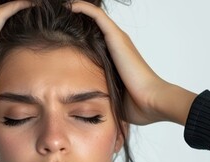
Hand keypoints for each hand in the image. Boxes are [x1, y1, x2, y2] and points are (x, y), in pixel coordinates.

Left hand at [68, 1, 195, 125]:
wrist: (151, 101)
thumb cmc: (135, 104)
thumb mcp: (111, 95)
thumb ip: (100, 93)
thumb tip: (87, 104)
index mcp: (117, 57)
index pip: (97, 38)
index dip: (81, 32)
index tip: (61, 32)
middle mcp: (119, 44)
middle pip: (95, 24)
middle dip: (77, 18)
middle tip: (58, 15)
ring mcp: (119, 39)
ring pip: (95, 16)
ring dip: (78, 9)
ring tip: (62, 7)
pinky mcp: (117, 38)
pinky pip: (97, 16)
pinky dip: (83, 8)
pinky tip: (70, 6)